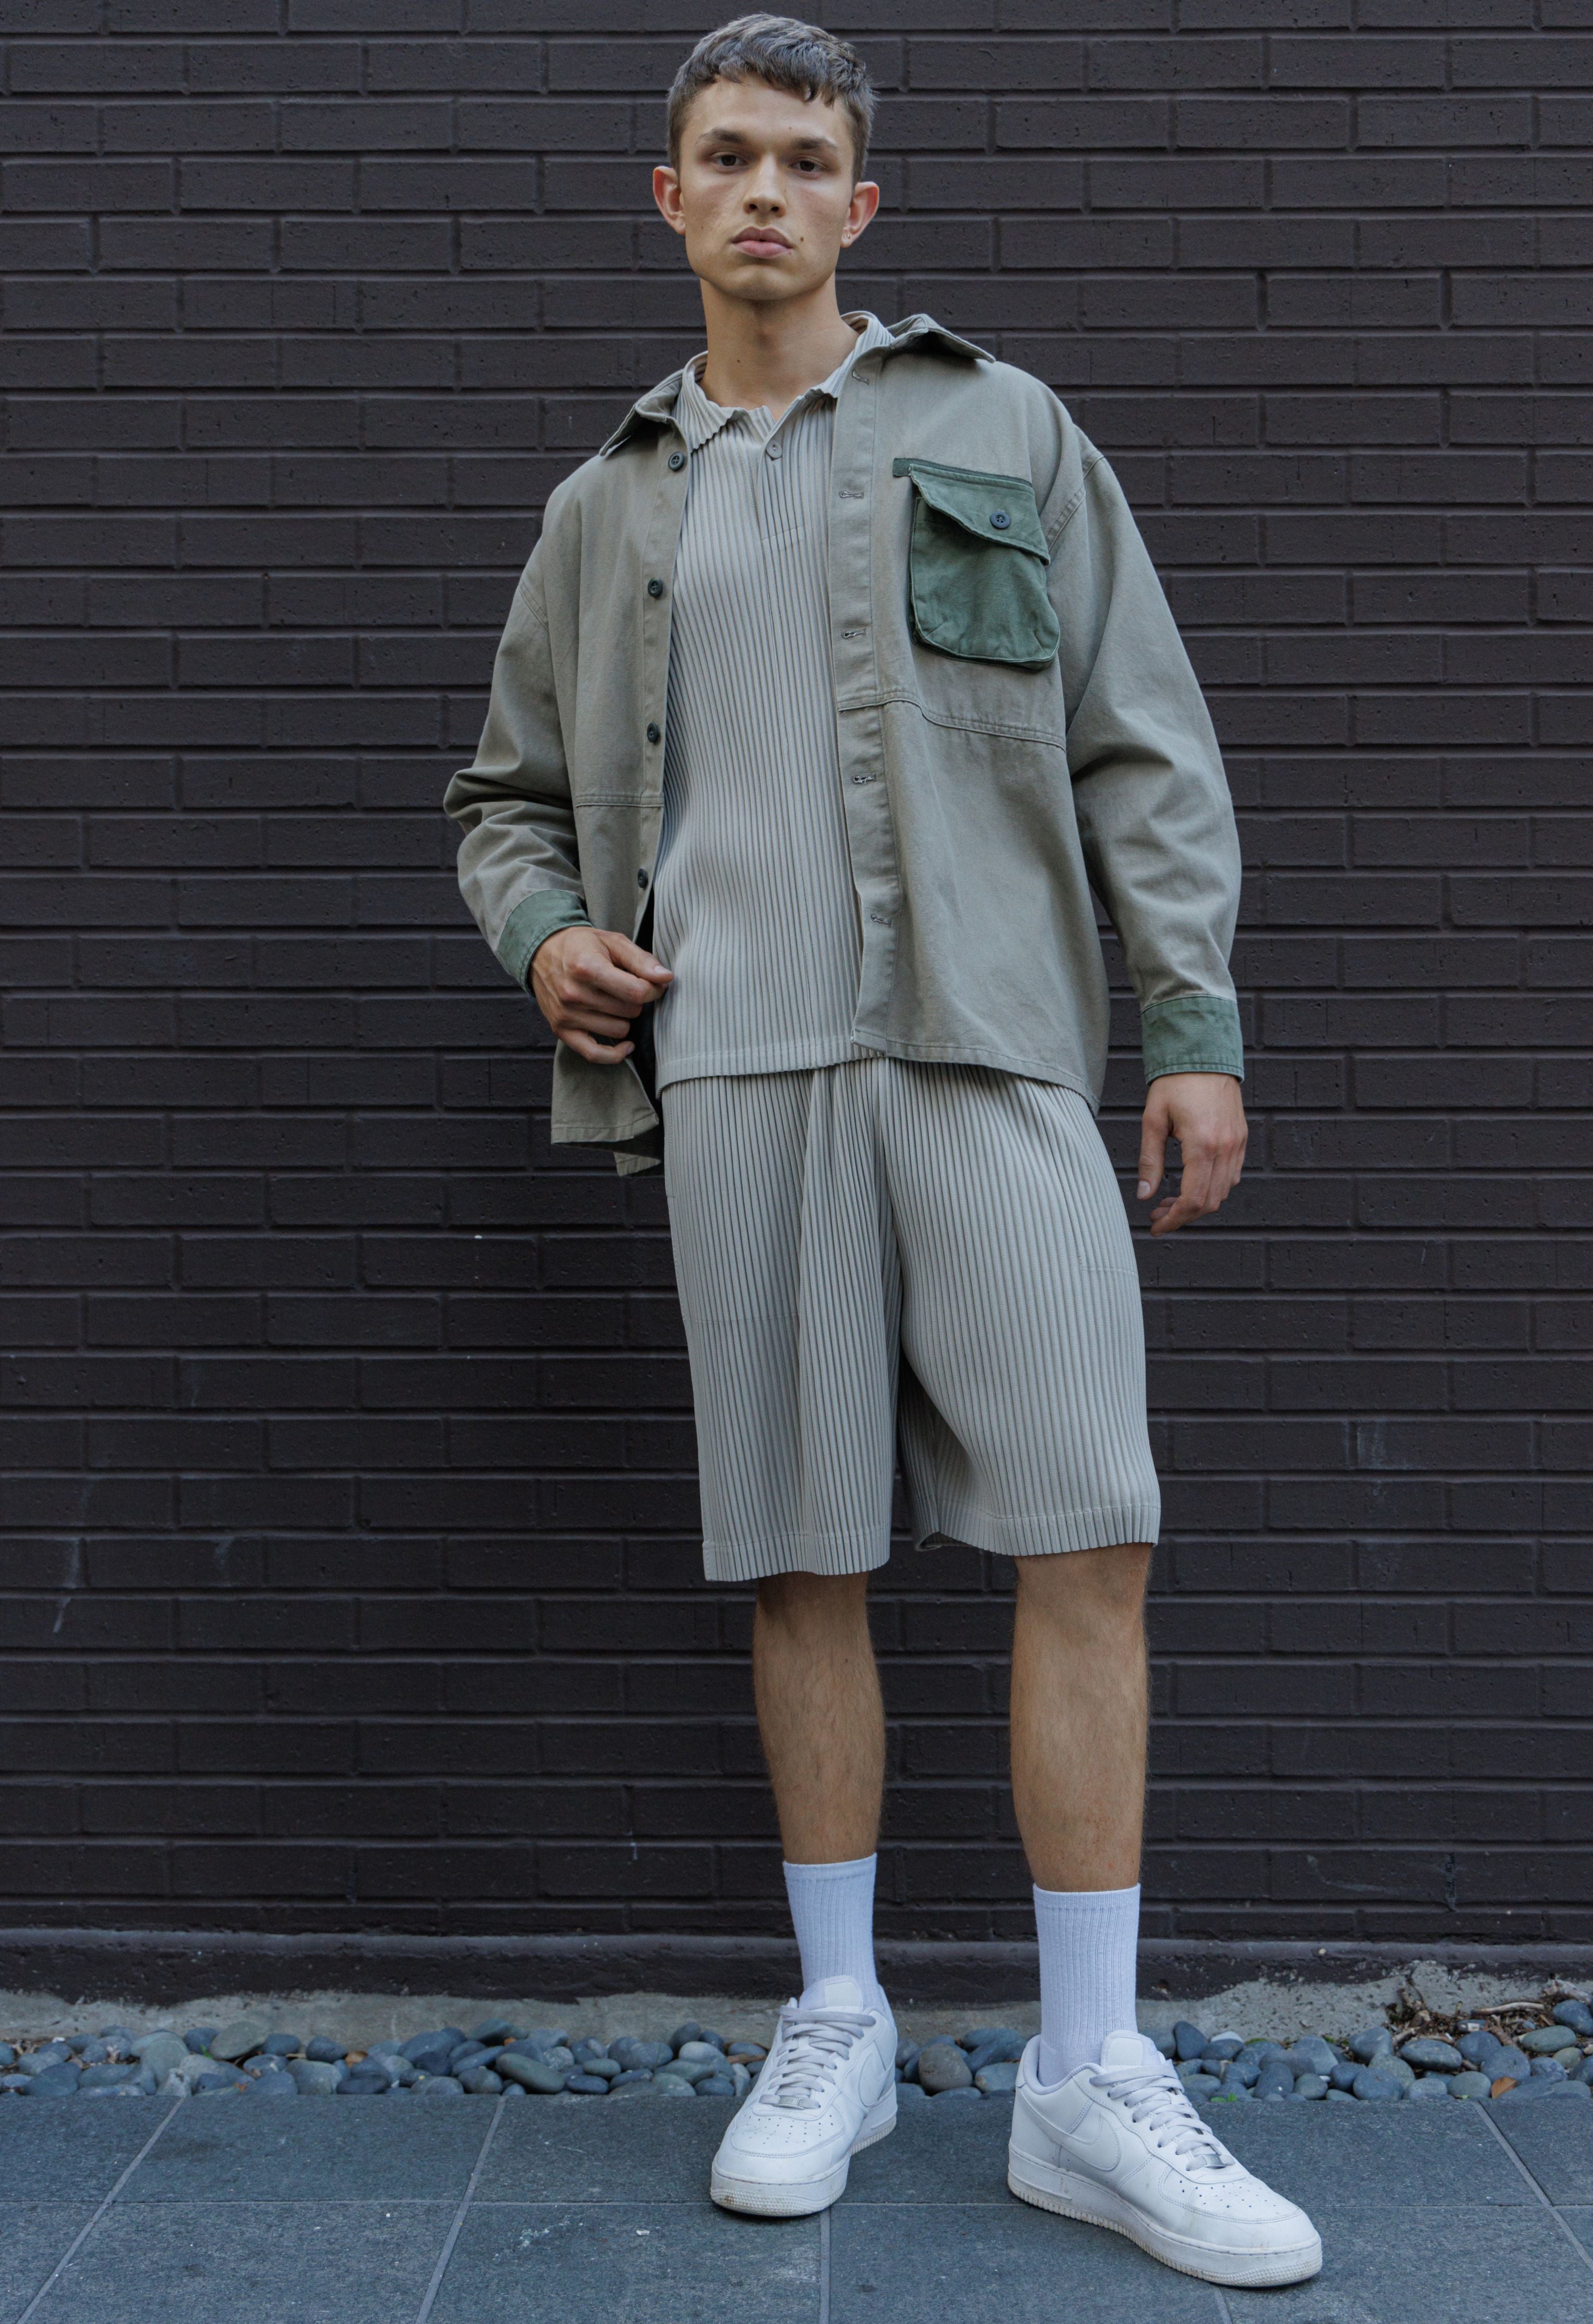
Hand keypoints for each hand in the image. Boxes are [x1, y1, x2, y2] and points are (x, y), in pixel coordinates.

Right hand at [531, 925, 671, 1064]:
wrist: (542, 952)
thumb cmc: (582, 946)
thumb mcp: (613, 942)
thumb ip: (641, 960)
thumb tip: (666, 978)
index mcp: (587, 967)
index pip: (636, 992)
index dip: (654, 989)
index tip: (653, 983)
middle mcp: (574, 994)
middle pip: (630, 1011)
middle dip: (636, 1000)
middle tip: (628, 987)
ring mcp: (566, 1015)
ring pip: (619, 1031)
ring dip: (624, 1018)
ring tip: (614, 1001)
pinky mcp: (561, 1030)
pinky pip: (595, 1054)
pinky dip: (615, 1054)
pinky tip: (626, 1044)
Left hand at [1137, 1072, 1246, 1236]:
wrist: (1203, 1053)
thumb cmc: (1174, 1083)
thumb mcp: (1152, 1120)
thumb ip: (1149, 1160)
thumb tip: (1144, 1195)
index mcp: (1202, 1145)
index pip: (1193, 1200)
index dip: (1174, 1220)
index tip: (1156, 1226)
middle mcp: (1226, 1148)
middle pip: (1210, 1202)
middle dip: (1183, 1215)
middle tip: (1158, 1214)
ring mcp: (1237, 1144)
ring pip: (1223, 1192)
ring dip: (1198, 1203)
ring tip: (1170, 1200)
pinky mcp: (1241, 1138)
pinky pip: (1232, 1175)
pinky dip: (1213, 1187)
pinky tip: (1191, 1182)